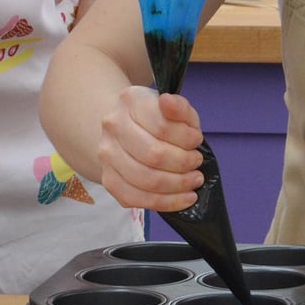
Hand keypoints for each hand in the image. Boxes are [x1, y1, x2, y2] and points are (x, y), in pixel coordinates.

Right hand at [96, 86, 204, 211]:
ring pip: (146, 180)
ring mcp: (107, 154)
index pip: (162, 126)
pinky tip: (183, 198)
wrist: (126, 129)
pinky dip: (166, 203)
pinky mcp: (108, 179)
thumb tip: (168, 101)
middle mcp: (113, 127)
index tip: (197, 140)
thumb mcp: (175, 107)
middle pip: (154, 155)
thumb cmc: (157, 119)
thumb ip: (180, 107)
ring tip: (193, 181)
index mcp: (130, 101)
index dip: (186, 138)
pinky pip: (136, 199)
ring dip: (177, 185)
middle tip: (197, 164)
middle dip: (183, 163)